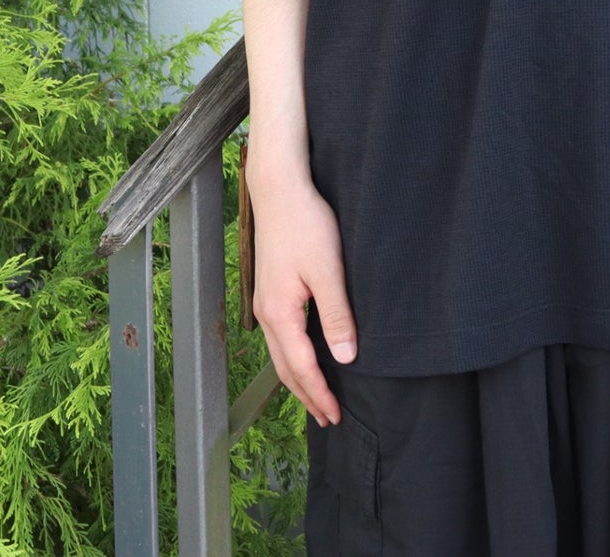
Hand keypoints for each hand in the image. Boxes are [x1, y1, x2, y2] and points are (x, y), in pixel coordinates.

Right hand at [248, 173, 356, 426]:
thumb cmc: (306, 225)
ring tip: (316, 396)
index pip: (301, 367)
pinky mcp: (270, 289)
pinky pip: (280, 336)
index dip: (319, 393)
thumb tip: (345, 358)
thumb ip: (336, 316)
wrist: (280, 190)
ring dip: (298, 378)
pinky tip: (304, 355)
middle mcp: (266, 314)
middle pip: (285, 368)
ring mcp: (264, 302)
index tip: (334, 415)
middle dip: (306, 395)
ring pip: (280, 354)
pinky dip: (292, 357)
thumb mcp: (328, 271)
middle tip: (327, 418)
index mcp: (280, 314)